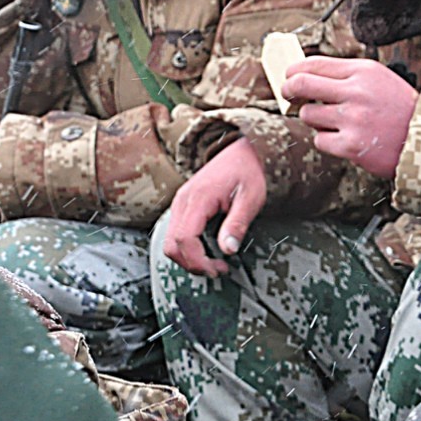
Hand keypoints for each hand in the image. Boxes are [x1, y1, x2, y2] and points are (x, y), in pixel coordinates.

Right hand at [163, 138, 266, 275]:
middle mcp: (182, 202)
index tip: (218, 269)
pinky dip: (187, 248)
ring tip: (214, 263)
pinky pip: (176, 233)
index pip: (185, 239)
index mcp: (198, 199)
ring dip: (188, 258)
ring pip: (170, 242)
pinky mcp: (182, 207)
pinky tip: (207, 250)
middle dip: (192, 264)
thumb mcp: (251, 197)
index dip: (198, 261)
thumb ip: (237, 223)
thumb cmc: (246, 171)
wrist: (238, 151)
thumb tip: (228, 250)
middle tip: (218, 270)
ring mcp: (179, 204)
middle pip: (171, 245)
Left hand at [281, 56, 417, 177]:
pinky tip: (345, 137)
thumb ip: (347, 74)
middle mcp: (357, 92)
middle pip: (301, 84)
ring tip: (333, 121)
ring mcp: (353, 119)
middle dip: (288, 89)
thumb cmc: (400, 108)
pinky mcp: (350, 145)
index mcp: (363, 71)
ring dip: (314, 118)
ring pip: (308, 114)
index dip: (294, 71)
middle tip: (289, 94)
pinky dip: (327, 140)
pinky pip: (319, 139)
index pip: (314, 64)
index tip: (289, 77)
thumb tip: (306, 75)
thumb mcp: (379, 78)